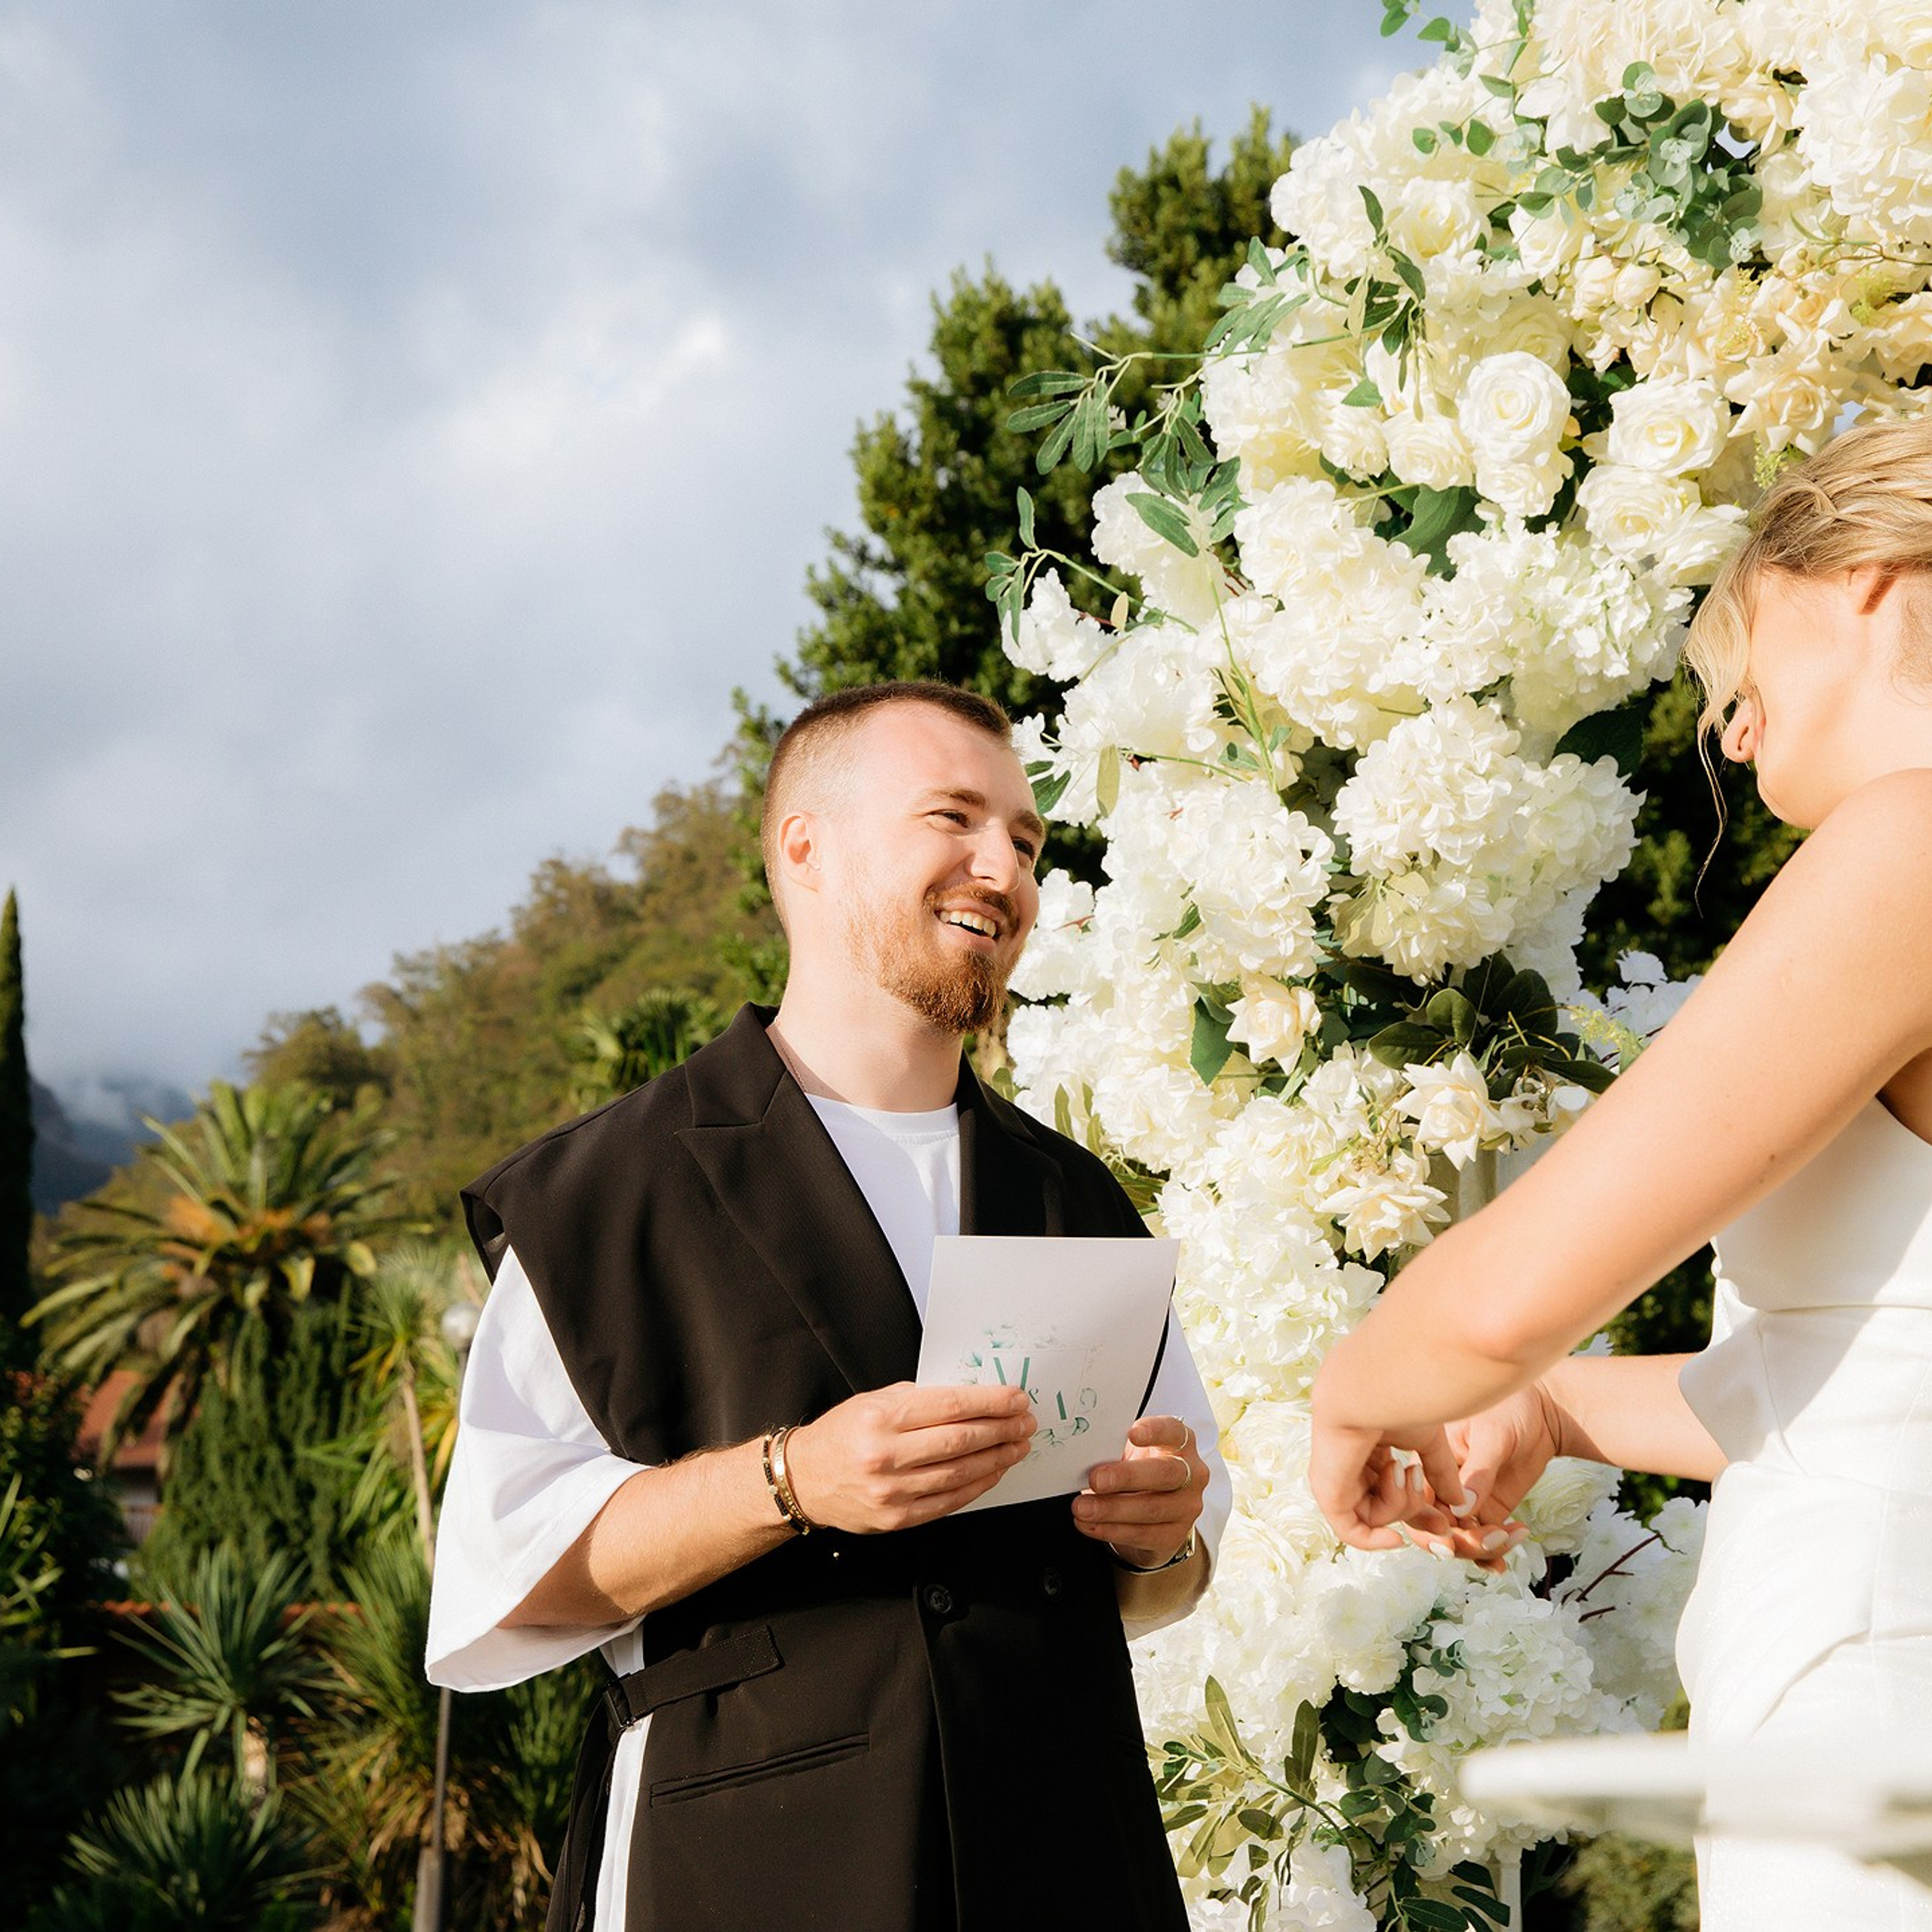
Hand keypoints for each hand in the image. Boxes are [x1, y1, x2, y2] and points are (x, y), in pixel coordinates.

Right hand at [784, 1382, 1034, 1533]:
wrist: (805, 1479)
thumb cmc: (843, 1434)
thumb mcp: (875, 1401)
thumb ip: (921, 1400)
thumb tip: (973, 1399)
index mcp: (882, 1418)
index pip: (950, 1406)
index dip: (990, 1402)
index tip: (1015, 1398)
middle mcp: (886, 1455)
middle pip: (960, 1440)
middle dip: (1001, 1429)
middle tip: (1025, 1422)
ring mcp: (892, 1491)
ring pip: (960, 1473)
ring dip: (997, 1458)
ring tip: (1018, 1446)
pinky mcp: (898, 1518)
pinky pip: (949, 1501)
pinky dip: (978, 1485)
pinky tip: (994, 1471)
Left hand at [1073, 1414, 1206, 1568]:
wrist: (1154, 1512)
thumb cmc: (1139, 1469)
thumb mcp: (1131, 1451)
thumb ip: (1116, 1447)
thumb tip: (1085, 1450)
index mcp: (1180, 1442)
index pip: (1173, 1431)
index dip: (1155, 1431)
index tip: (1131, 1434)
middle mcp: (1191, 1473)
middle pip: (1164, 1473)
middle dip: (1127, 1476)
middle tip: (1096, 1479)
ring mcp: (1186, 1506)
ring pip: (1151, 1508)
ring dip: (1112, 1509)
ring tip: (1083, 1508)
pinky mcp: (1174, 1535)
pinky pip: (1143, 1535)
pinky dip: (1112, 1530)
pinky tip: (1090, 1525)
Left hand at [1306, 1410, 1470, 1556]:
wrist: (1373, 1386)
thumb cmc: (1399, 1401)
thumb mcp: (1427, 1442)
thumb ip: (1441, 1473)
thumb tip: (1458, 1502)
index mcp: (1371, 1451)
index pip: (1395, 1491)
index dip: (1423, 1510)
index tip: (1447, 1521)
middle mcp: (1352, 1467)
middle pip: (1388, 1508)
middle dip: (1415, 1511)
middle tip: (1434, 1506)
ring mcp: (1338, 1479)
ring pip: (1376, 1518)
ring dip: (1400, 1502)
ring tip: (1399, 1467)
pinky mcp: (1329, 1492)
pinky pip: (1351, 1532)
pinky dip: (1373, 1540)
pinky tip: (1396, 1537)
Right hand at [1443, 1382, 1563, 1569]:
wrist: (1542, 1415)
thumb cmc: (1511, 1410)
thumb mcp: (1492, 1437)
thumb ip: (1477, 1473)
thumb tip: (1461, 1509)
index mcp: (1430, 1460)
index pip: (1414, 1501)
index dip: (1428, 1525)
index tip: (1453, 1537)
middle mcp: (1441, 1484)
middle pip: (1434, 1529)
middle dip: (1460, 1543)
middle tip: (1492, 1540)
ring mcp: (1464, 1501)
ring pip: (1460, 1540)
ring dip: (1484, 1548)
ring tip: (1513, 1534)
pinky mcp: (1487, 1510)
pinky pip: (1482, 1539)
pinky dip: (1494, 1552)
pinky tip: (1512, 1545)